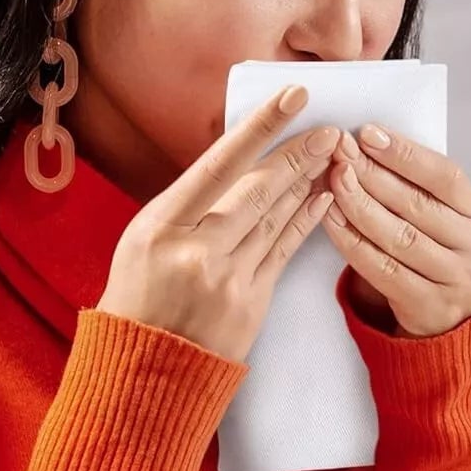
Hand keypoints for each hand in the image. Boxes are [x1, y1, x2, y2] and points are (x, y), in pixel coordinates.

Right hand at [96, 87, 337, 361]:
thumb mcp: (143, 241)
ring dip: (308, 183)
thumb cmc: (136, 300)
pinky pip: (284, 252)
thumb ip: (187, 206)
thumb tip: (234, 164)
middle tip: (331, 129)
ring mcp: (226, 279)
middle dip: (298, 155)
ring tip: (334, 155)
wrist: (141, 372)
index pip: (219, 164)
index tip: (290, 98)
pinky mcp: (251, 305)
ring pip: (276, 218)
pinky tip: (325, 199)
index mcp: (161, 225)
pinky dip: (305, 222)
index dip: (260, 128)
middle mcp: (196, 249)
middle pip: (257, 190)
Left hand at [323, 125, 470, 337]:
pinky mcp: (430, 308)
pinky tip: (332, 220)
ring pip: (399, 237)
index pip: (447, 178)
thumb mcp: (444, 232)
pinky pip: (383, 269)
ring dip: (360, 205)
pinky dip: (353, 242)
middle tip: (339, 152)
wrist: (447, 337)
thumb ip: (419, 196)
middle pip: (419, 205)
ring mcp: (459, 283)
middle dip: (374, 175)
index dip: (406, 154)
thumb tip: (368, 146)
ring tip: (333, 180)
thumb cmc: (434, 268)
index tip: (368, 133)